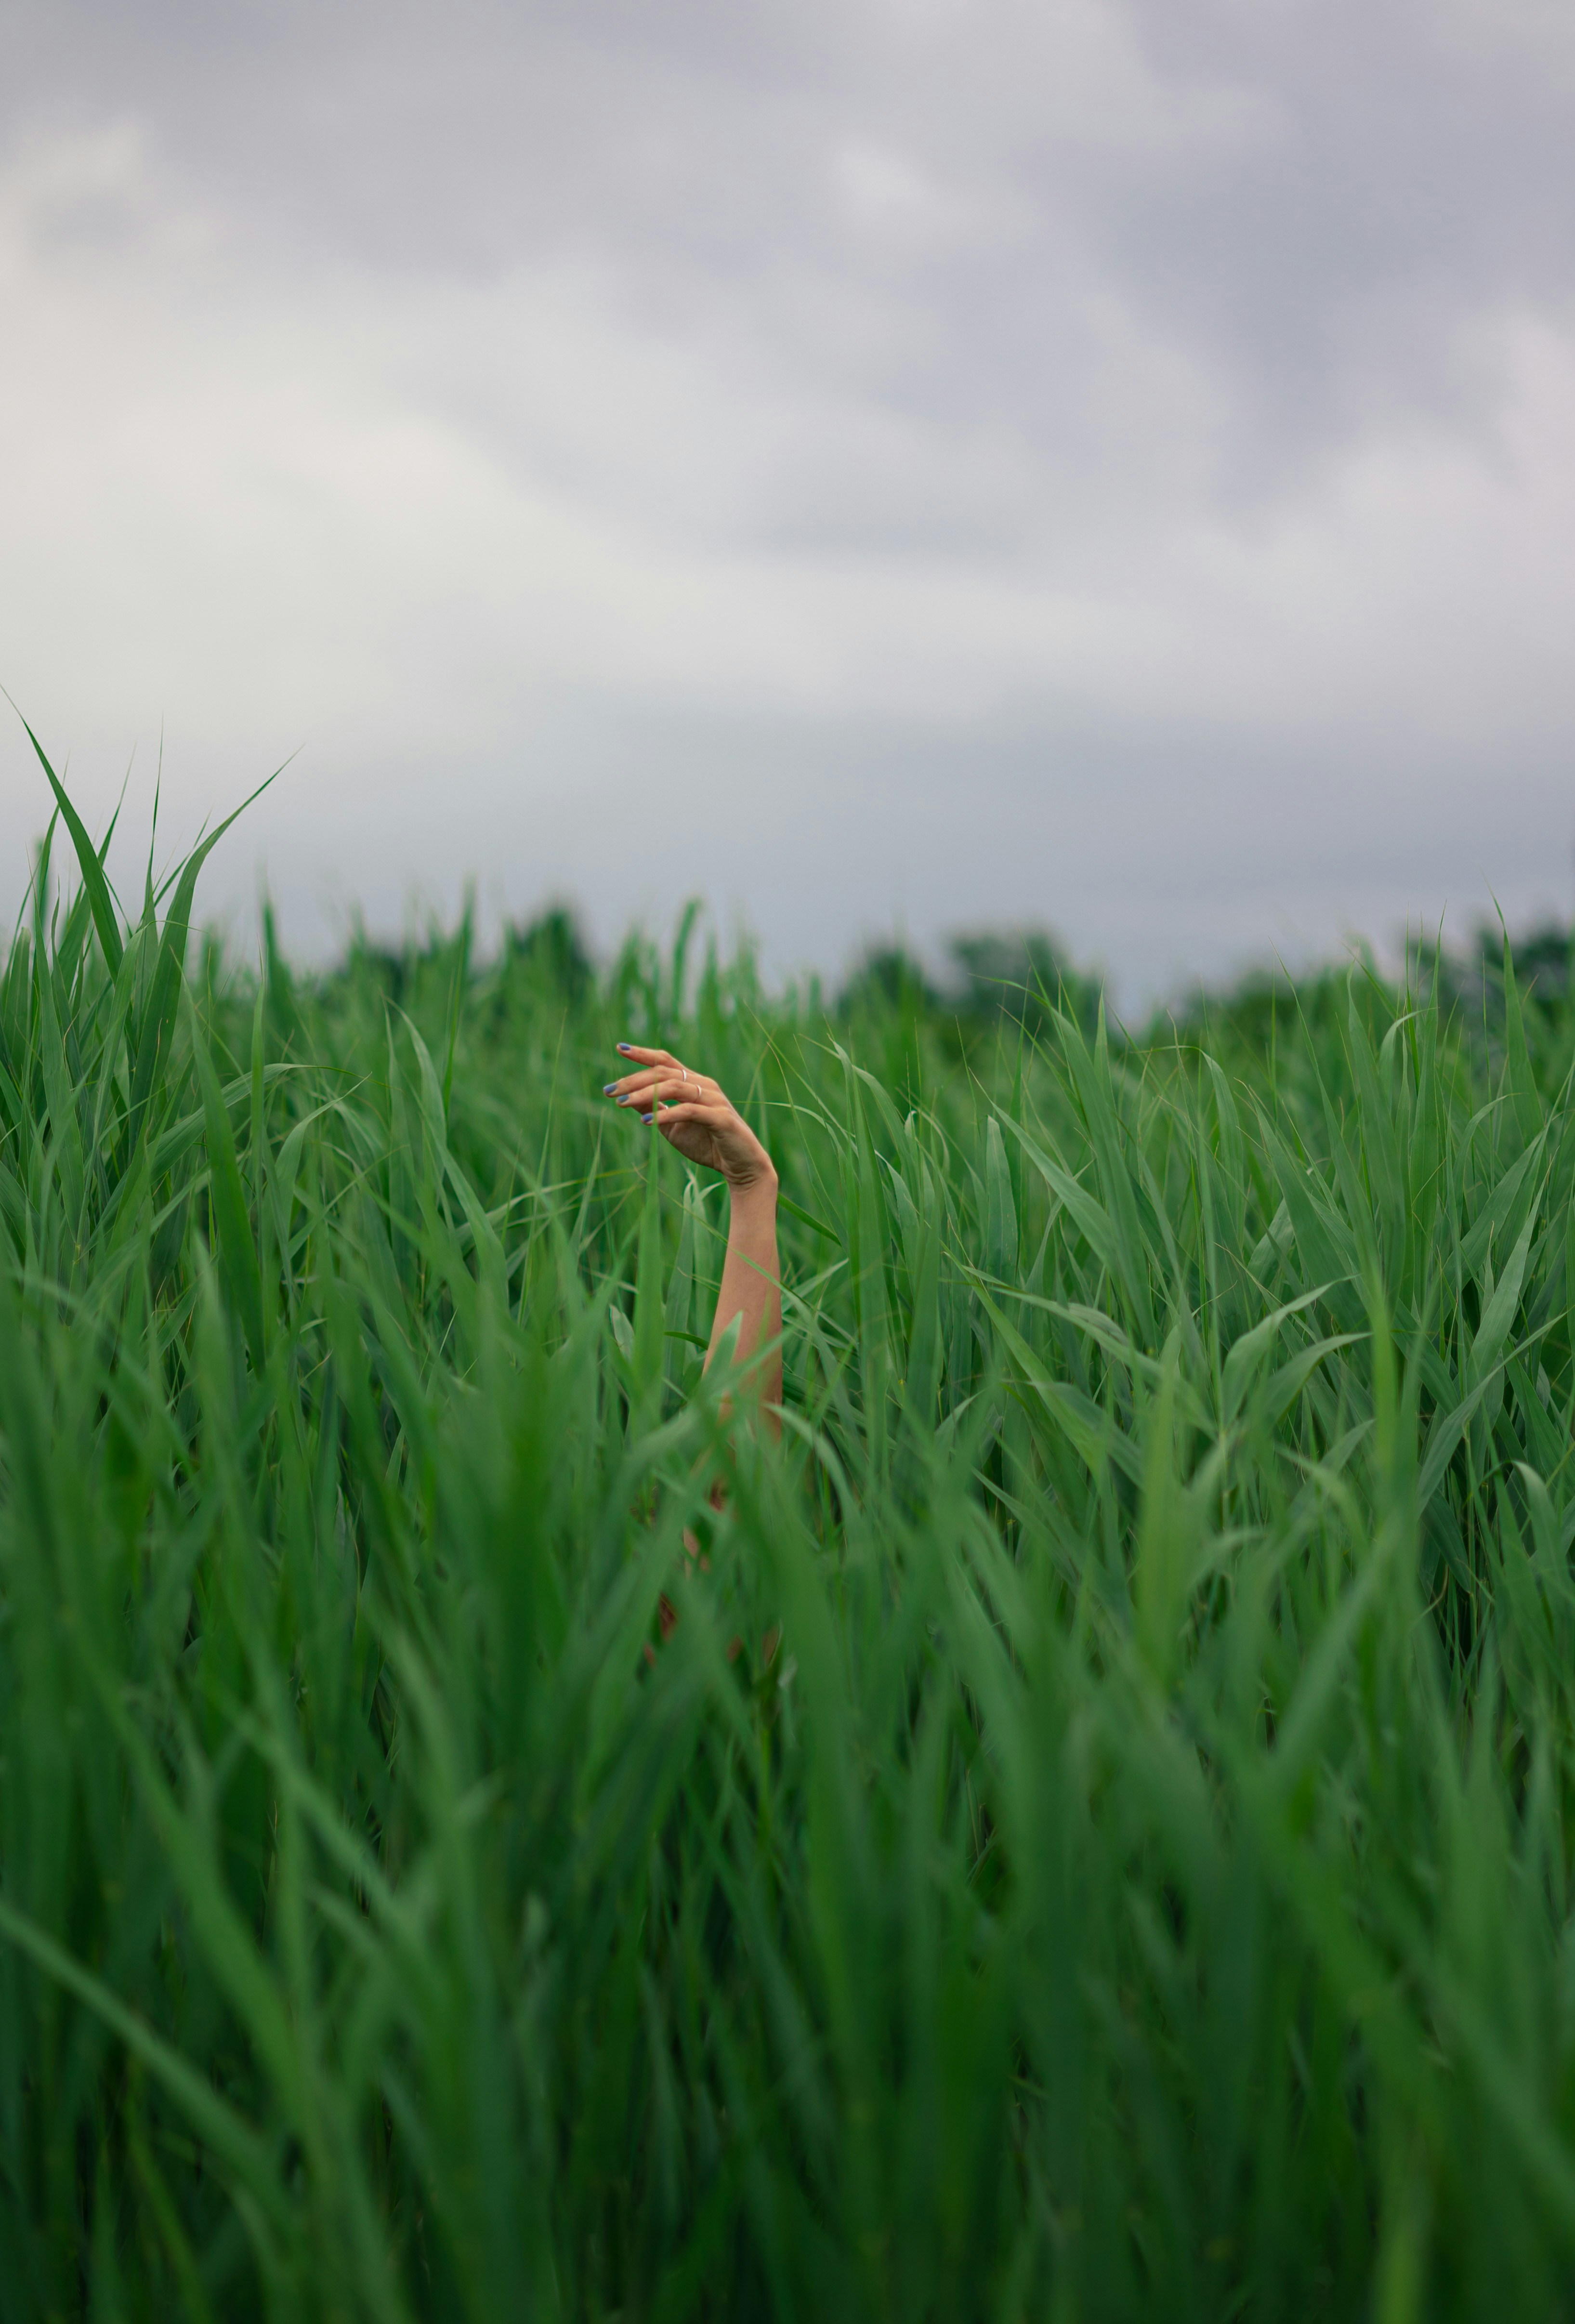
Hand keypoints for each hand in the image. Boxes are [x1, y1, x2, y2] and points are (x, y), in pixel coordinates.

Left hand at [603, 1046, 776, 1193]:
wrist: (741, 1166)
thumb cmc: (707, 1145)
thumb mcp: (672, 1129)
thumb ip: (654, 1111)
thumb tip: (627, 1098)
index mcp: (693, 1084)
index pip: (666, 1061)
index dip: (643, 1054)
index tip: (620, 1048)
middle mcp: (704, 1085)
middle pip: (664, 1071)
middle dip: (634, 1079)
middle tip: (610, 1090)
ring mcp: (713, 1099)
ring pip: (674, 1086)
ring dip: (644, 1094)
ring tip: (621, 1103)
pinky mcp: (720, 1117)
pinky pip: (689, 1110)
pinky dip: (666, 1114)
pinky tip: (646, 1122)